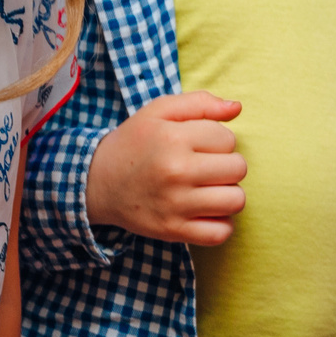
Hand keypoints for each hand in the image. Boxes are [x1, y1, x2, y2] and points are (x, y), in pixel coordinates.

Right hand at [87, 92, 248, 244]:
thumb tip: (236, 108)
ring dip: (228, 194)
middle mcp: (176, 172)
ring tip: (209, 189)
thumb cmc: (134, 143)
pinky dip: (221, 224)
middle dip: (227, 165)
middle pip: (238, 169)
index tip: (199, 146)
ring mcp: (176, 205)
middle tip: (205, 167)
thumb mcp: (158, 111)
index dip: (218, 141)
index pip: (228, 139)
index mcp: (173, 138)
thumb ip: (200, 103)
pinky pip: (221, 233)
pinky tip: (207, 212)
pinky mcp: (174, 231)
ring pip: (236, 200)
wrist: (97, 182)